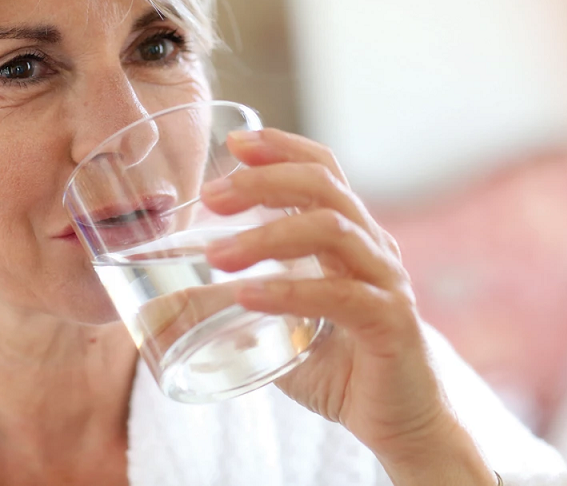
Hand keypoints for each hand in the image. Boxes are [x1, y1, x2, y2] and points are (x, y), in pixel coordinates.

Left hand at [201, 128, 496, 484]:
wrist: (401, 424)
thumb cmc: (338, 369)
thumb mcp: (278, 327)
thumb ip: (234, 306)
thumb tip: (165, 302)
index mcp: (351, 236)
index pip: (323, 169)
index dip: (282, 146)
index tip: (234, 142)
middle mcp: (372, 247)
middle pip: (323, 186)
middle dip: (263, 180)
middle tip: (212, 196)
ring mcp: (385, 281)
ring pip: (331, 229)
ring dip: (268, 234)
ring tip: (216, 255)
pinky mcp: (390, 322)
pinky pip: (340, 295)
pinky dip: (289, 291)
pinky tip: (248, 295)